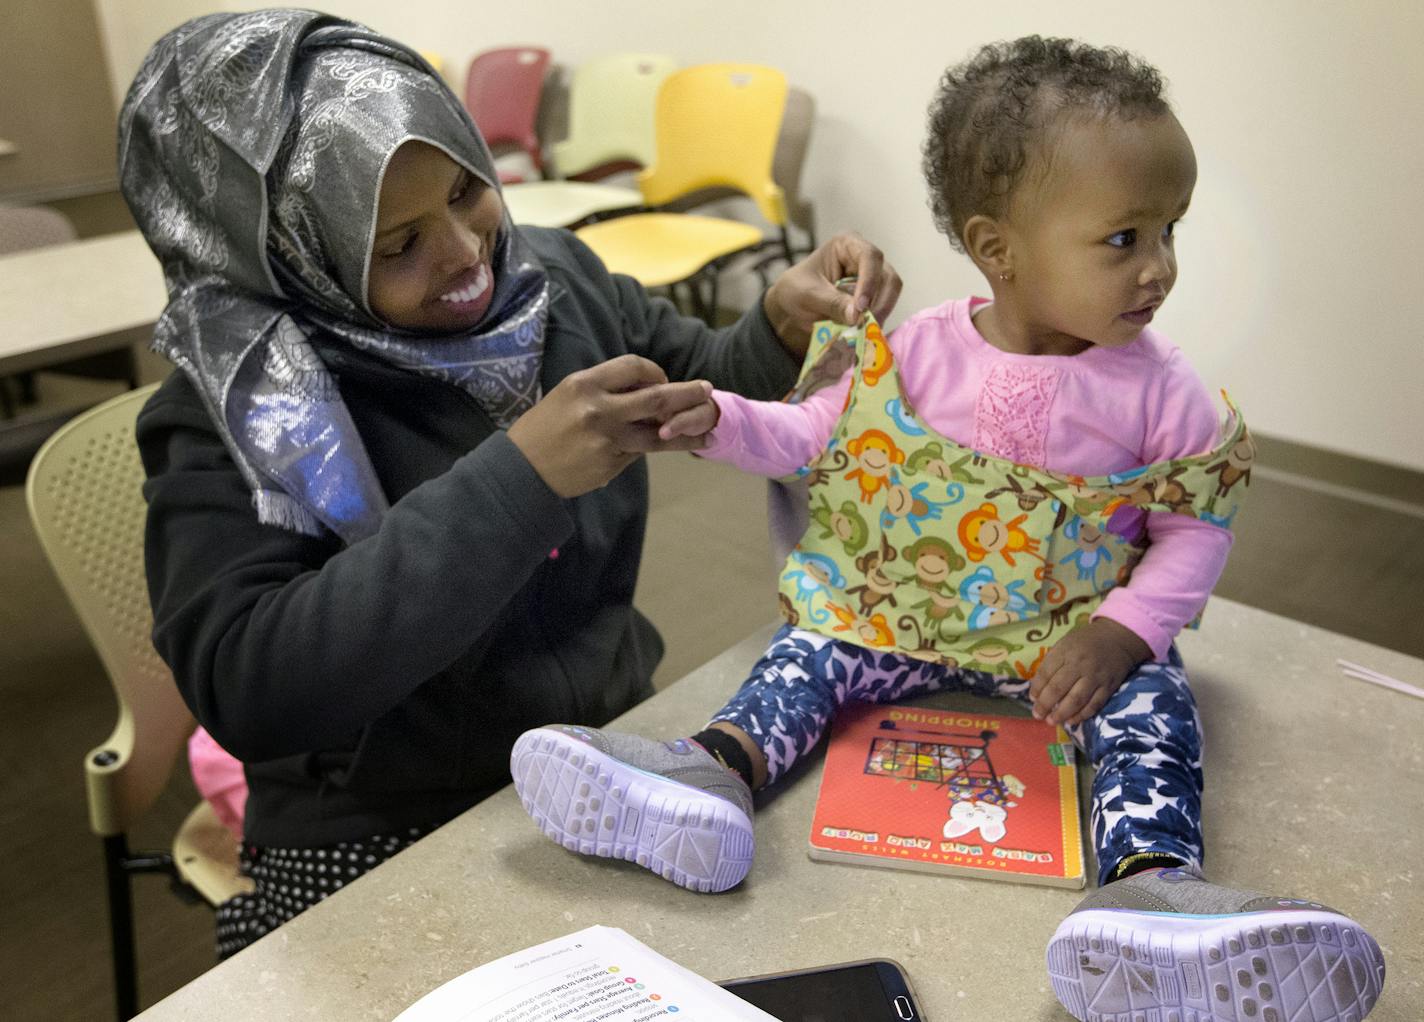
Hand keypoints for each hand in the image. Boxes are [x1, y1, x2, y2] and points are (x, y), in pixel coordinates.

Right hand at [507, 355, 713, 497]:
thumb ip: (604, 391)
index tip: (664, 380)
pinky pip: (639, 454)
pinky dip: (650, 449)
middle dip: (688, 394)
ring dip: (687, 433)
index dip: (655, 371)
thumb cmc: (542, 429)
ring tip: (708, 434)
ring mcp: (607, 439)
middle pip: (657, 397)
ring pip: (659, 434)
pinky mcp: (611, 464)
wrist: (521, 471)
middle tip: (708, 391)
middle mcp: (599, 409)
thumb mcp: (566, 396)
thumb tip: (645, 389)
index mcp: (585, 384)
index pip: (634, 366)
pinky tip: (663, 447)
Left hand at [763, 233, 902, 355]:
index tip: (861, 307)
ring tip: (864, 331)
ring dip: (879, 313)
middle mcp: (864, 257)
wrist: (793, 305)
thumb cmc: (797, 290)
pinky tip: (864, 332)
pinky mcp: (874, 296)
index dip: (870, 282)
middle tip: (867, 324)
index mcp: (846, 244)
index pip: (869, 257)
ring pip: (890, 293)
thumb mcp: (808, 295)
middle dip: (879, 302)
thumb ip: (832, 303)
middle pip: (887, 276)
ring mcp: (872, 277)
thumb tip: (856, 316)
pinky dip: (875, 320)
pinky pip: (883, 307)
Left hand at [1029, 618, 1150, 726]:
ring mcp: (1096, 677)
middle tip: (1038, 715)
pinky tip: (1071, 721)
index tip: (1032, 699)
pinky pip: (1094, 705)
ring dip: (1062, 714)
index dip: (1037, 689)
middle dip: (1045, 705)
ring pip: (1076, 700)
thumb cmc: (1084, 642)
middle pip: (1058, 688)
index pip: (1046, 673)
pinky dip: (1082, 715)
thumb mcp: (1064, 644)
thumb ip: (1051, 664)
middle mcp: (1080, 664)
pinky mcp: (1109, 686)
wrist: (1117, 638)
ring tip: (1051, 721)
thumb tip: (1038, 690)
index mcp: (1065, 651)